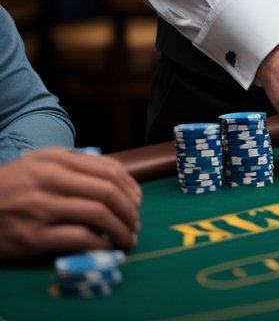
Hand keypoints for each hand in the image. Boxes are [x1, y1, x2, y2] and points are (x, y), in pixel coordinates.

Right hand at [0, 149, 141, 261]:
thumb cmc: (12, 186)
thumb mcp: (40, 164)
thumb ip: (76, 166)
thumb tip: (120, 182)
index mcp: (56, 160)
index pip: (108, 171)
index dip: (131, 189)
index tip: (138, 203)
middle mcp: (50, 180)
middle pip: (108, 192)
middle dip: (130, 211)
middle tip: (136, 224)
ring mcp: (41, 208)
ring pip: (98, 214)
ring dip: (121, 229)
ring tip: (127, 239)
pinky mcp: (34, 236)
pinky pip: (79, 237)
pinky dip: (101, 243)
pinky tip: (107, 247)